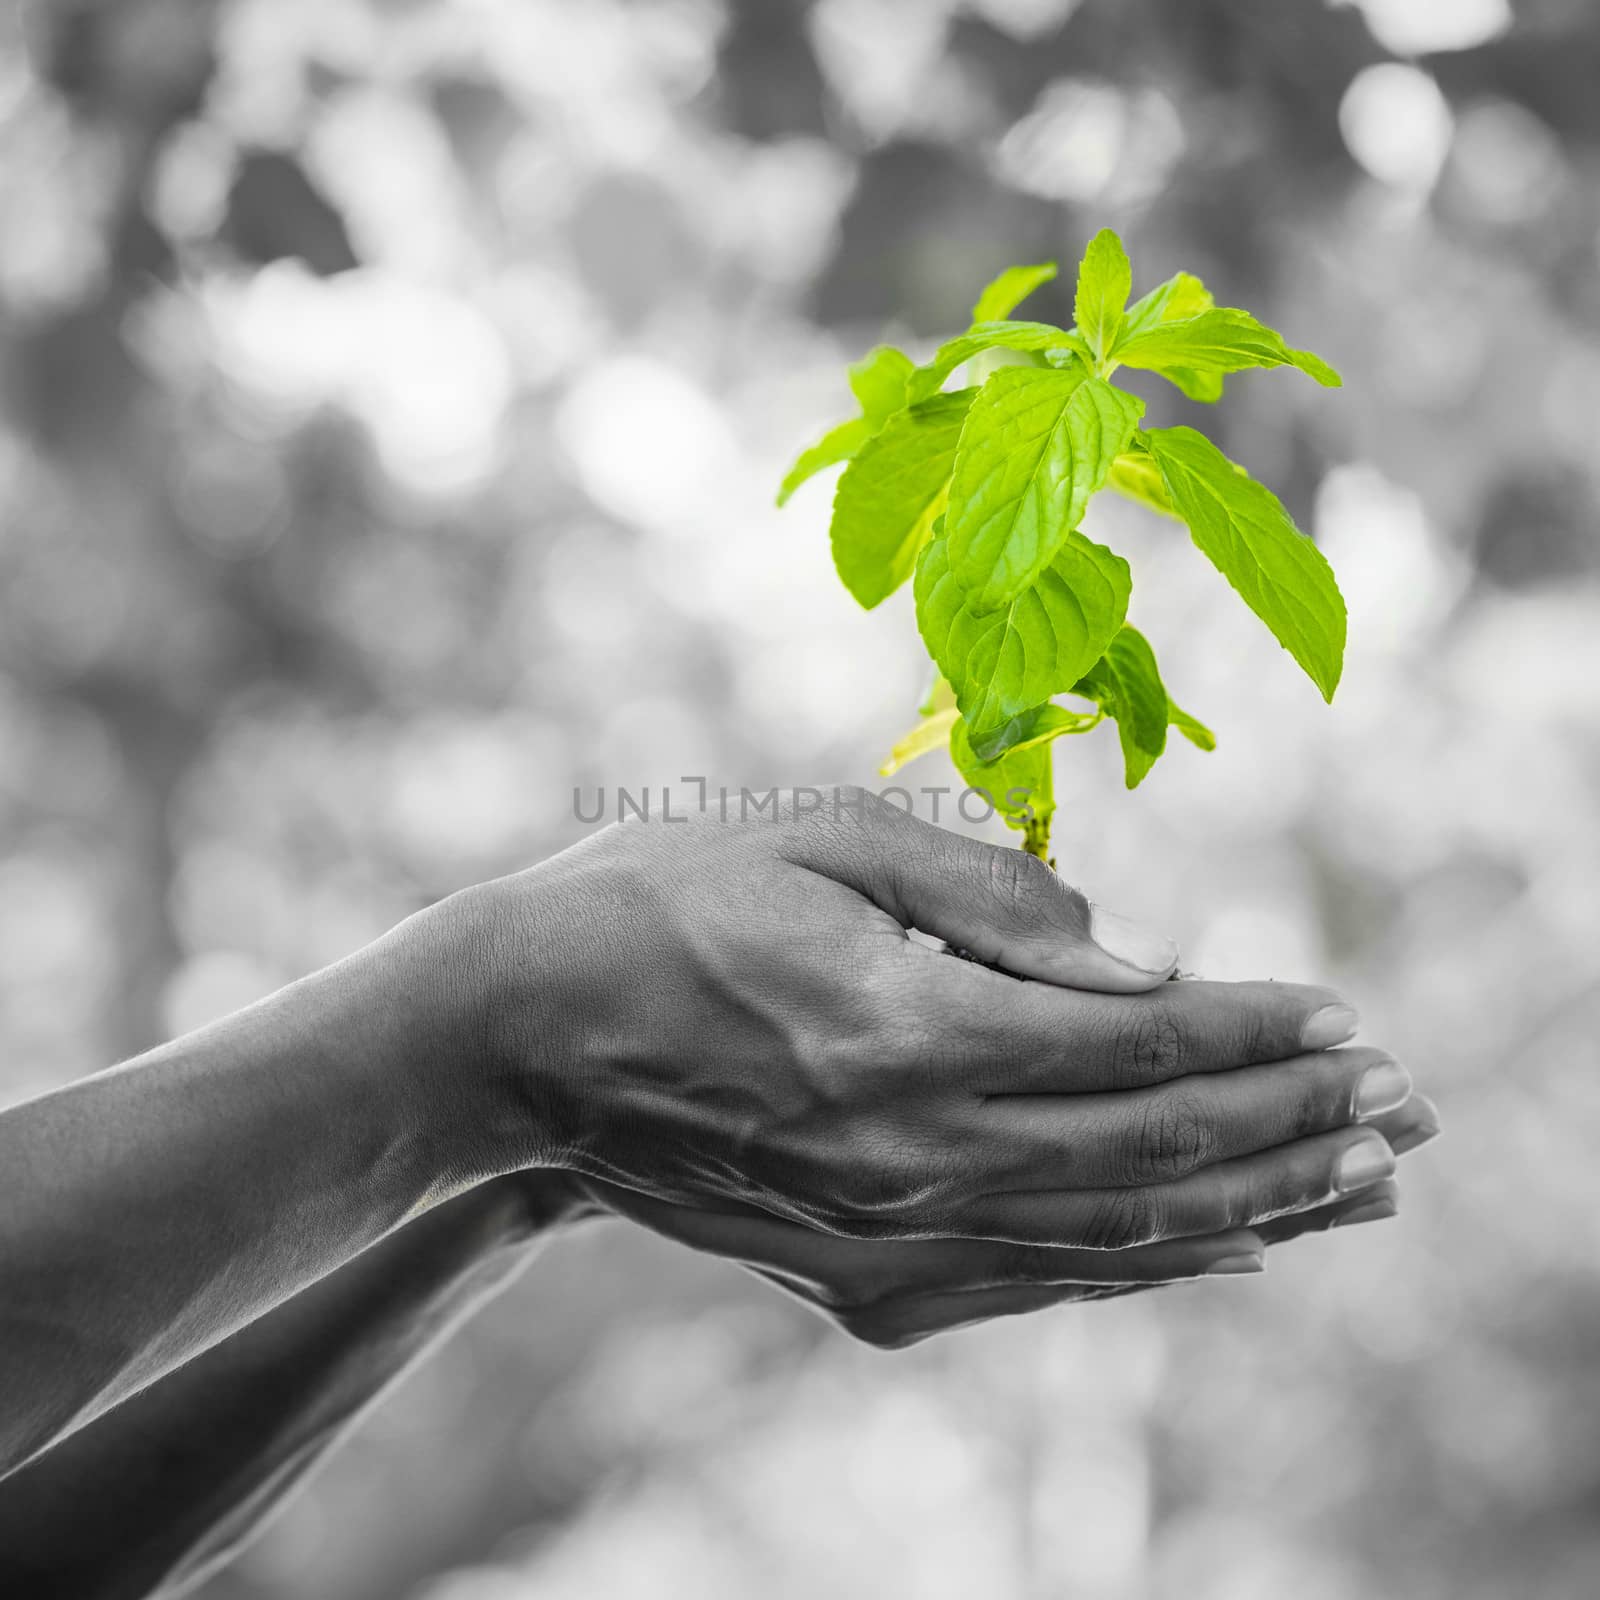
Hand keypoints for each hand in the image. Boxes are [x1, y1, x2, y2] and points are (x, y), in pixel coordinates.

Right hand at [433, 791, 1415, 1247]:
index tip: (1349, 1019)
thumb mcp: (814, 836)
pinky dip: (1144, 1264)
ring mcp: (877, 1232)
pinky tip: (1220, 1248)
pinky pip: (1035, 1278)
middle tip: (1408, 1111)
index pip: (1133, 1038)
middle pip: (1150, 1147)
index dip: (1254, 1028)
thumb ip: (986, 893)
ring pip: (1111, 1233)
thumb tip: (1134, 955)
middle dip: (1293, 1126)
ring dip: (1252, 1206)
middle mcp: (904, 1153)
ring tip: (1358, 1188)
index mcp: (900, 1028)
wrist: (516, 1039)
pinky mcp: (849, 1273)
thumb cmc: (657, 903)